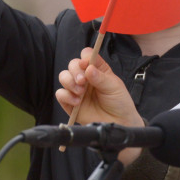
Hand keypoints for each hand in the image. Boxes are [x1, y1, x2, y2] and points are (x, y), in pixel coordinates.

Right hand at [55, 48, 144, 163]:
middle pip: (72, 65)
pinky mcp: (70, 103)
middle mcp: (85, 77)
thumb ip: (101, 77)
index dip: (84, 57)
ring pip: (63, 77)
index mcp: (97, 69)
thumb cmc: (120, 103)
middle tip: (83, 81)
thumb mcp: (114, 87)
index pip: (86, 56)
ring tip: (80, 92)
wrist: (118, 123)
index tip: (86, 64)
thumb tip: (88, 68)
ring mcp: (77, 90)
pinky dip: (66, 96)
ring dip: (69, 82)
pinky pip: (60, 94)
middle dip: (75, 71)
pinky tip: (77, 102)